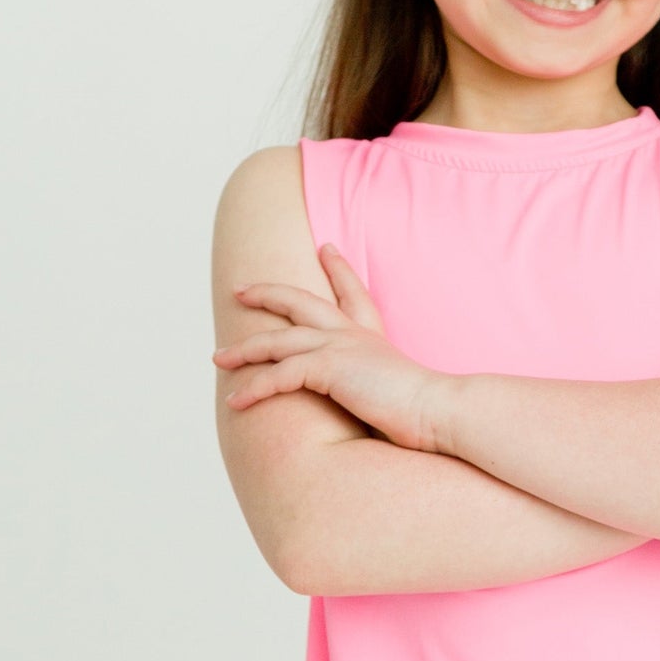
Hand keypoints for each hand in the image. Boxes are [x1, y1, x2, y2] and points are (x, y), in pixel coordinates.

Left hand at [214, 247, 451, 452]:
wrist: (440, 411)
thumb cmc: (427, 412)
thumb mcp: (402, 389)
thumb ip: (381, 385)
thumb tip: (381, 400)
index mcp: (372, 336)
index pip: (353, 293)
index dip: (339, 268)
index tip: (327, 248)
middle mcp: (353, 335)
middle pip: (299, 303)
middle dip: (267, 293)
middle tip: (240, 289)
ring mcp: (340, 347)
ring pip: (277, 341)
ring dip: (244, 350)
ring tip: (219, 358)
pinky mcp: (330, 368)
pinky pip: (280, 375)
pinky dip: (255, 388)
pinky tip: (236, 401)